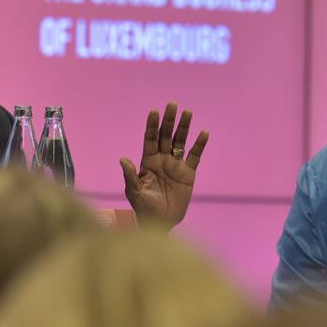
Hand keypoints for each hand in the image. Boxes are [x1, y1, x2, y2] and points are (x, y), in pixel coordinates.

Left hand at [119, 102, 208, 228]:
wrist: (161, 222)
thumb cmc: (144, 208)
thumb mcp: (134, 192)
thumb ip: (130, 175)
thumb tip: (123, 159)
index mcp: (147, 161)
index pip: (149, 139)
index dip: (151, 126)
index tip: (153, 111)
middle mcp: (162, 159)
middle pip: (166, 135)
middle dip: (169, 121)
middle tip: (172, 104)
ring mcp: (175, 165)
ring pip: (180, 142)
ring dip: (184, 127)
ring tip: (188, 112)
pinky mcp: (188, 173)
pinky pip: (194, 156)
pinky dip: (199, 145)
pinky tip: (203, 133)